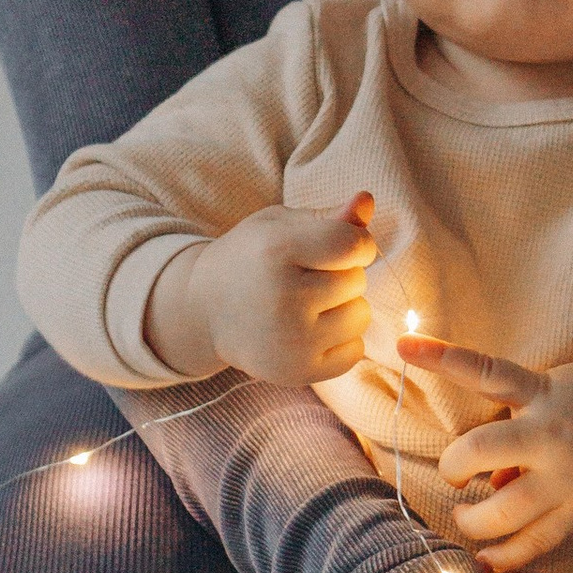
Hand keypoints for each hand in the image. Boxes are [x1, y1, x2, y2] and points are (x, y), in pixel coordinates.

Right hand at [153, 193, 375, 384]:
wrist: (206, 310)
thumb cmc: (252, 258)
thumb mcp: (280, 225)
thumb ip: (328, 216)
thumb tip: (367, 200)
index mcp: (276, 251)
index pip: (353, 246)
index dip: (357, 244)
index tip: (338, 246)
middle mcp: (284, 298)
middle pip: (358, 281)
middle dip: (342, 275)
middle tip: (306, 277)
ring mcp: (291, 340)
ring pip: (361, 316)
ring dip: (345, 307)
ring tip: (309, 303)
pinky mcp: (298, 371)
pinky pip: (355, 350)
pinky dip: (342, 339)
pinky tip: (312, 329)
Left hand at [399, 335, 572, 572]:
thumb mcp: (555, 394)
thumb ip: (518, 430)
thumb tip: (490, 485)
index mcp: (542, 394)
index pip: (487, 371)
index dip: (443, 358)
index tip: (403, 345)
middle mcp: (552, 436)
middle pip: (481, 453)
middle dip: (454, 468)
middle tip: (454, 477)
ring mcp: (567, 479)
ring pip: (505, 512)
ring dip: (474, 521)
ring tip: (468, 518)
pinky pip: (536, 543)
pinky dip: (507, 555)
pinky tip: (488, 558)